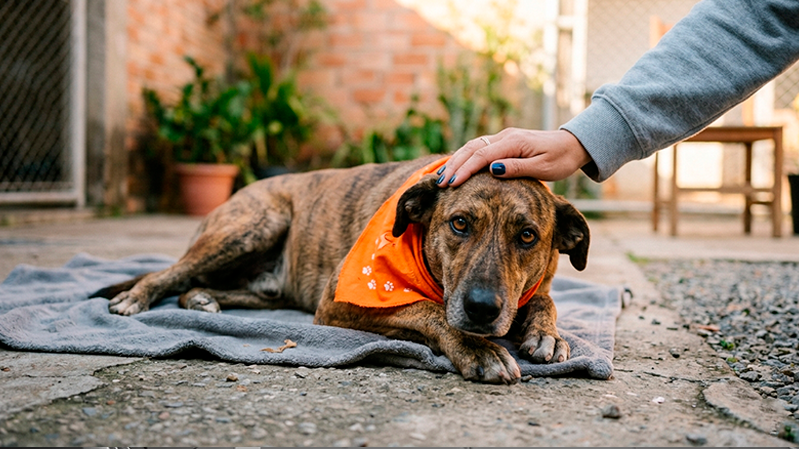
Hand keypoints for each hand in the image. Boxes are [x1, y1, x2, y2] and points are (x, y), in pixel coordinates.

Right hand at [435, 128, 592, 186]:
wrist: (572, 145)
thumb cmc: (560, 159)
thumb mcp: (543, 168)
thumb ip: (518, 168)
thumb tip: (493, 170)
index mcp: (513, 142)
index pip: (482, 156)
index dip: (464, 170)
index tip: (451, 184)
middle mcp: (505, 136)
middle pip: (472, 149)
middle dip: (454, 166)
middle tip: (440, 183)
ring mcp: (503, 138)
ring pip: (473, 147)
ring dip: (456, 161)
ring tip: (443, 177)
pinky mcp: (504, 142)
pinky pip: (479, 149)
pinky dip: (465, 158)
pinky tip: (457, 168)